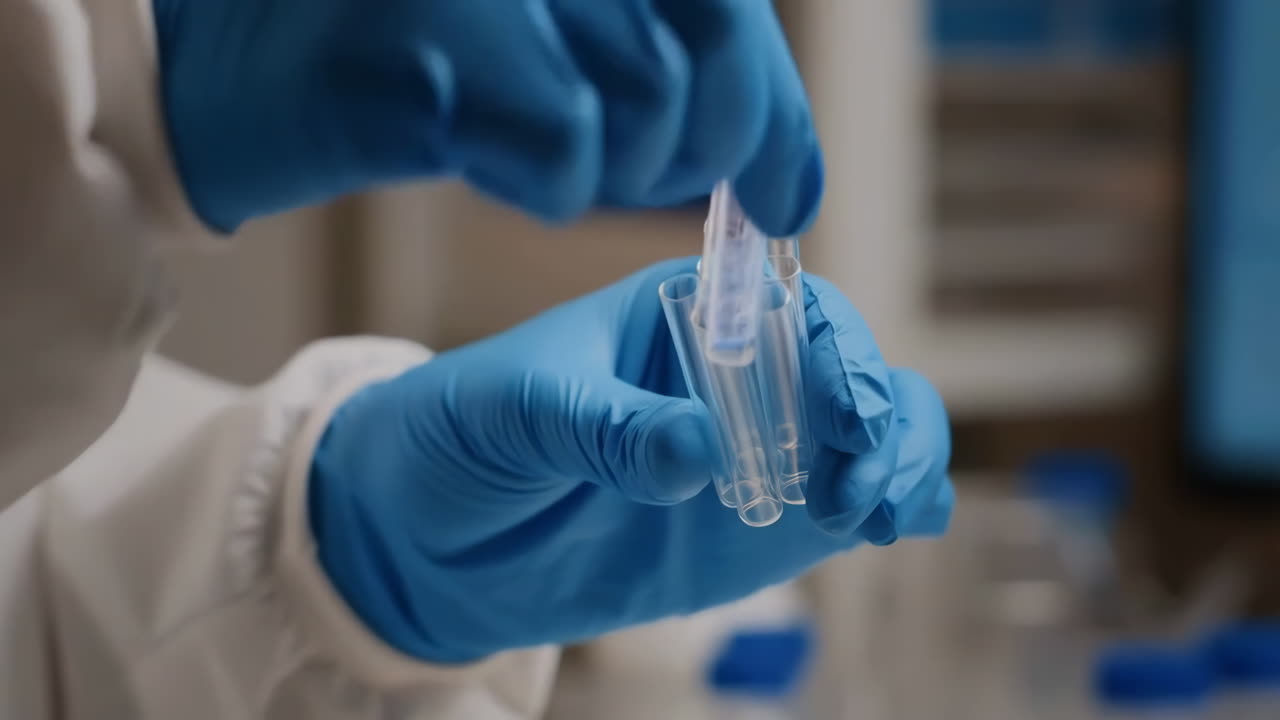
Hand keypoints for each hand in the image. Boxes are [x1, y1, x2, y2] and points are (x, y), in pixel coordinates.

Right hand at [154, 0, 822, 235]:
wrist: (232, 68)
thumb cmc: (415, 60)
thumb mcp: (560, 47)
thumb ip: (673, 78)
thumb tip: (793, 183)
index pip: (726, 12)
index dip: (772, 114)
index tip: (788, 201)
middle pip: (702, 61)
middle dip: (701, 153)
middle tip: (657, 183)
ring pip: (637, 107)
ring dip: (603, 171)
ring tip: (533, 153)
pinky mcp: (428, 37)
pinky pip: (559, 144)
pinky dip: (542, 185)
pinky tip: (483, 161)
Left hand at [308, 258, 952, 663]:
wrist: (428, 531)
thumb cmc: (461, 433)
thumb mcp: (518, 409)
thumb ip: (603, 424)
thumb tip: (696, 451)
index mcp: (684, 312)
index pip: (791, 307)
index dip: (836, 350)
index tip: (844, 414)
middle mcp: (738, 371)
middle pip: (850, 368)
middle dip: (879, 415)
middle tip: (856, 482)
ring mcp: (757, 445)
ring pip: (874, 430)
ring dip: (902, 459)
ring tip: (872, 512)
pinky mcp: (763, 520)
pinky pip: (850, 500)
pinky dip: (895, 505)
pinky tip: (892, 527)